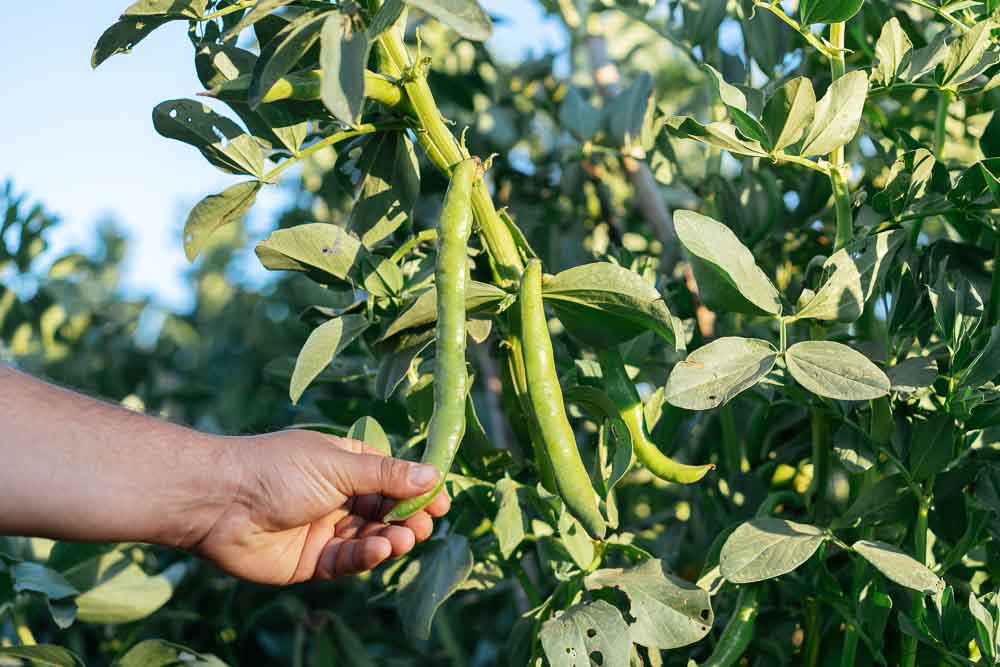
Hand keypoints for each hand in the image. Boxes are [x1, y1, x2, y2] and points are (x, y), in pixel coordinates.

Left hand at [191, 430, 449, 584]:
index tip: (441, 502)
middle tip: (424, 525)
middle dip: (408, 517)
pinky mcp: (312, 561)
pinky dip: (365, 555)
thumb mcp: (338, 465)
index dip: (417, 490)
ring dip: (390, 537)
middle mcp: (338, 495)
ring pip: (370, 537)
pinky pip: (347, 561)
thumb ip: (386, 475)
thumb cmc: (277, 469)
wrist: (219, 502)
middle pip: (386, 510)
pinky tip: (378, 548)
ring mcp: (325, 529)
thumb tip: (433, 475)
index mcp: (346, 463)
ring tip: (403, 538)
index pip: (392, 477)